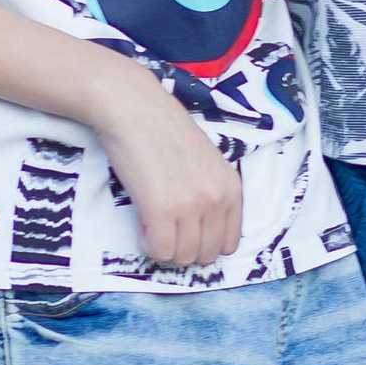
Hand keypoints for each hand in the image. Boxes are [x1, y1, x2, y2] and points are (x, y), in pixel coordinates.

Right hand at [87, 60, 243, 271]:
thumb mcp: (206, 162)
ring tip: (152, 221)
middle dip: (183, 248)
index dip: (203, 243)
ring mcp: (191, 206)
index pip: (229, 243)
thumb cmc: (163, 129)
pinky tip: (142, 223)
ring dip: (165, 247)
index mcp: (232, 187)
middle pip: (206, 255)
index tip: (184, 230)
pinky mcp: (162, 210)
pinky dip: (148, 244)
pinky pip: (160, 251)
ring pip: (183, 257)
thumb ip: (211, 193)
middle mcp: (217, 199)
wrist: (133, 107)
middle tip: (165, 227)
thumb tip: (201, 230)